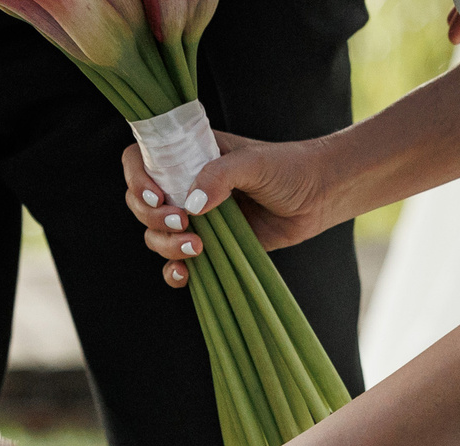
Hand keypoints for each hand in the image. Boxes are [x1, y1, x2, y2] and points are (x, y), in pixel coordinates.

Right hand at [124, 133, 341, 289]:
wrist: (321, 195)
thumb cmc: (289, 168)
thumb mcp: (254, 163)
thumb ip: (220, 176)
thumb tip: (191, 205)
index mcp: (189, 155)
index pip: (141, 160)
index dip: (138, 180)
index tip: (158, 198)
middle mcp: (186, 186)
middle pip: (142, 204)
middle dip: (152, 219)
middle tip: (183, 224)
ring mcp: (197, 218)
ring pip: (156, 235)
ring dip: (165, 246)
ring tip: (197, 248)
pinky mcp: (212, 246)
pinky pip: (179, 262)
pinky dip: (174, 271)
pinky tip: (185, 275)